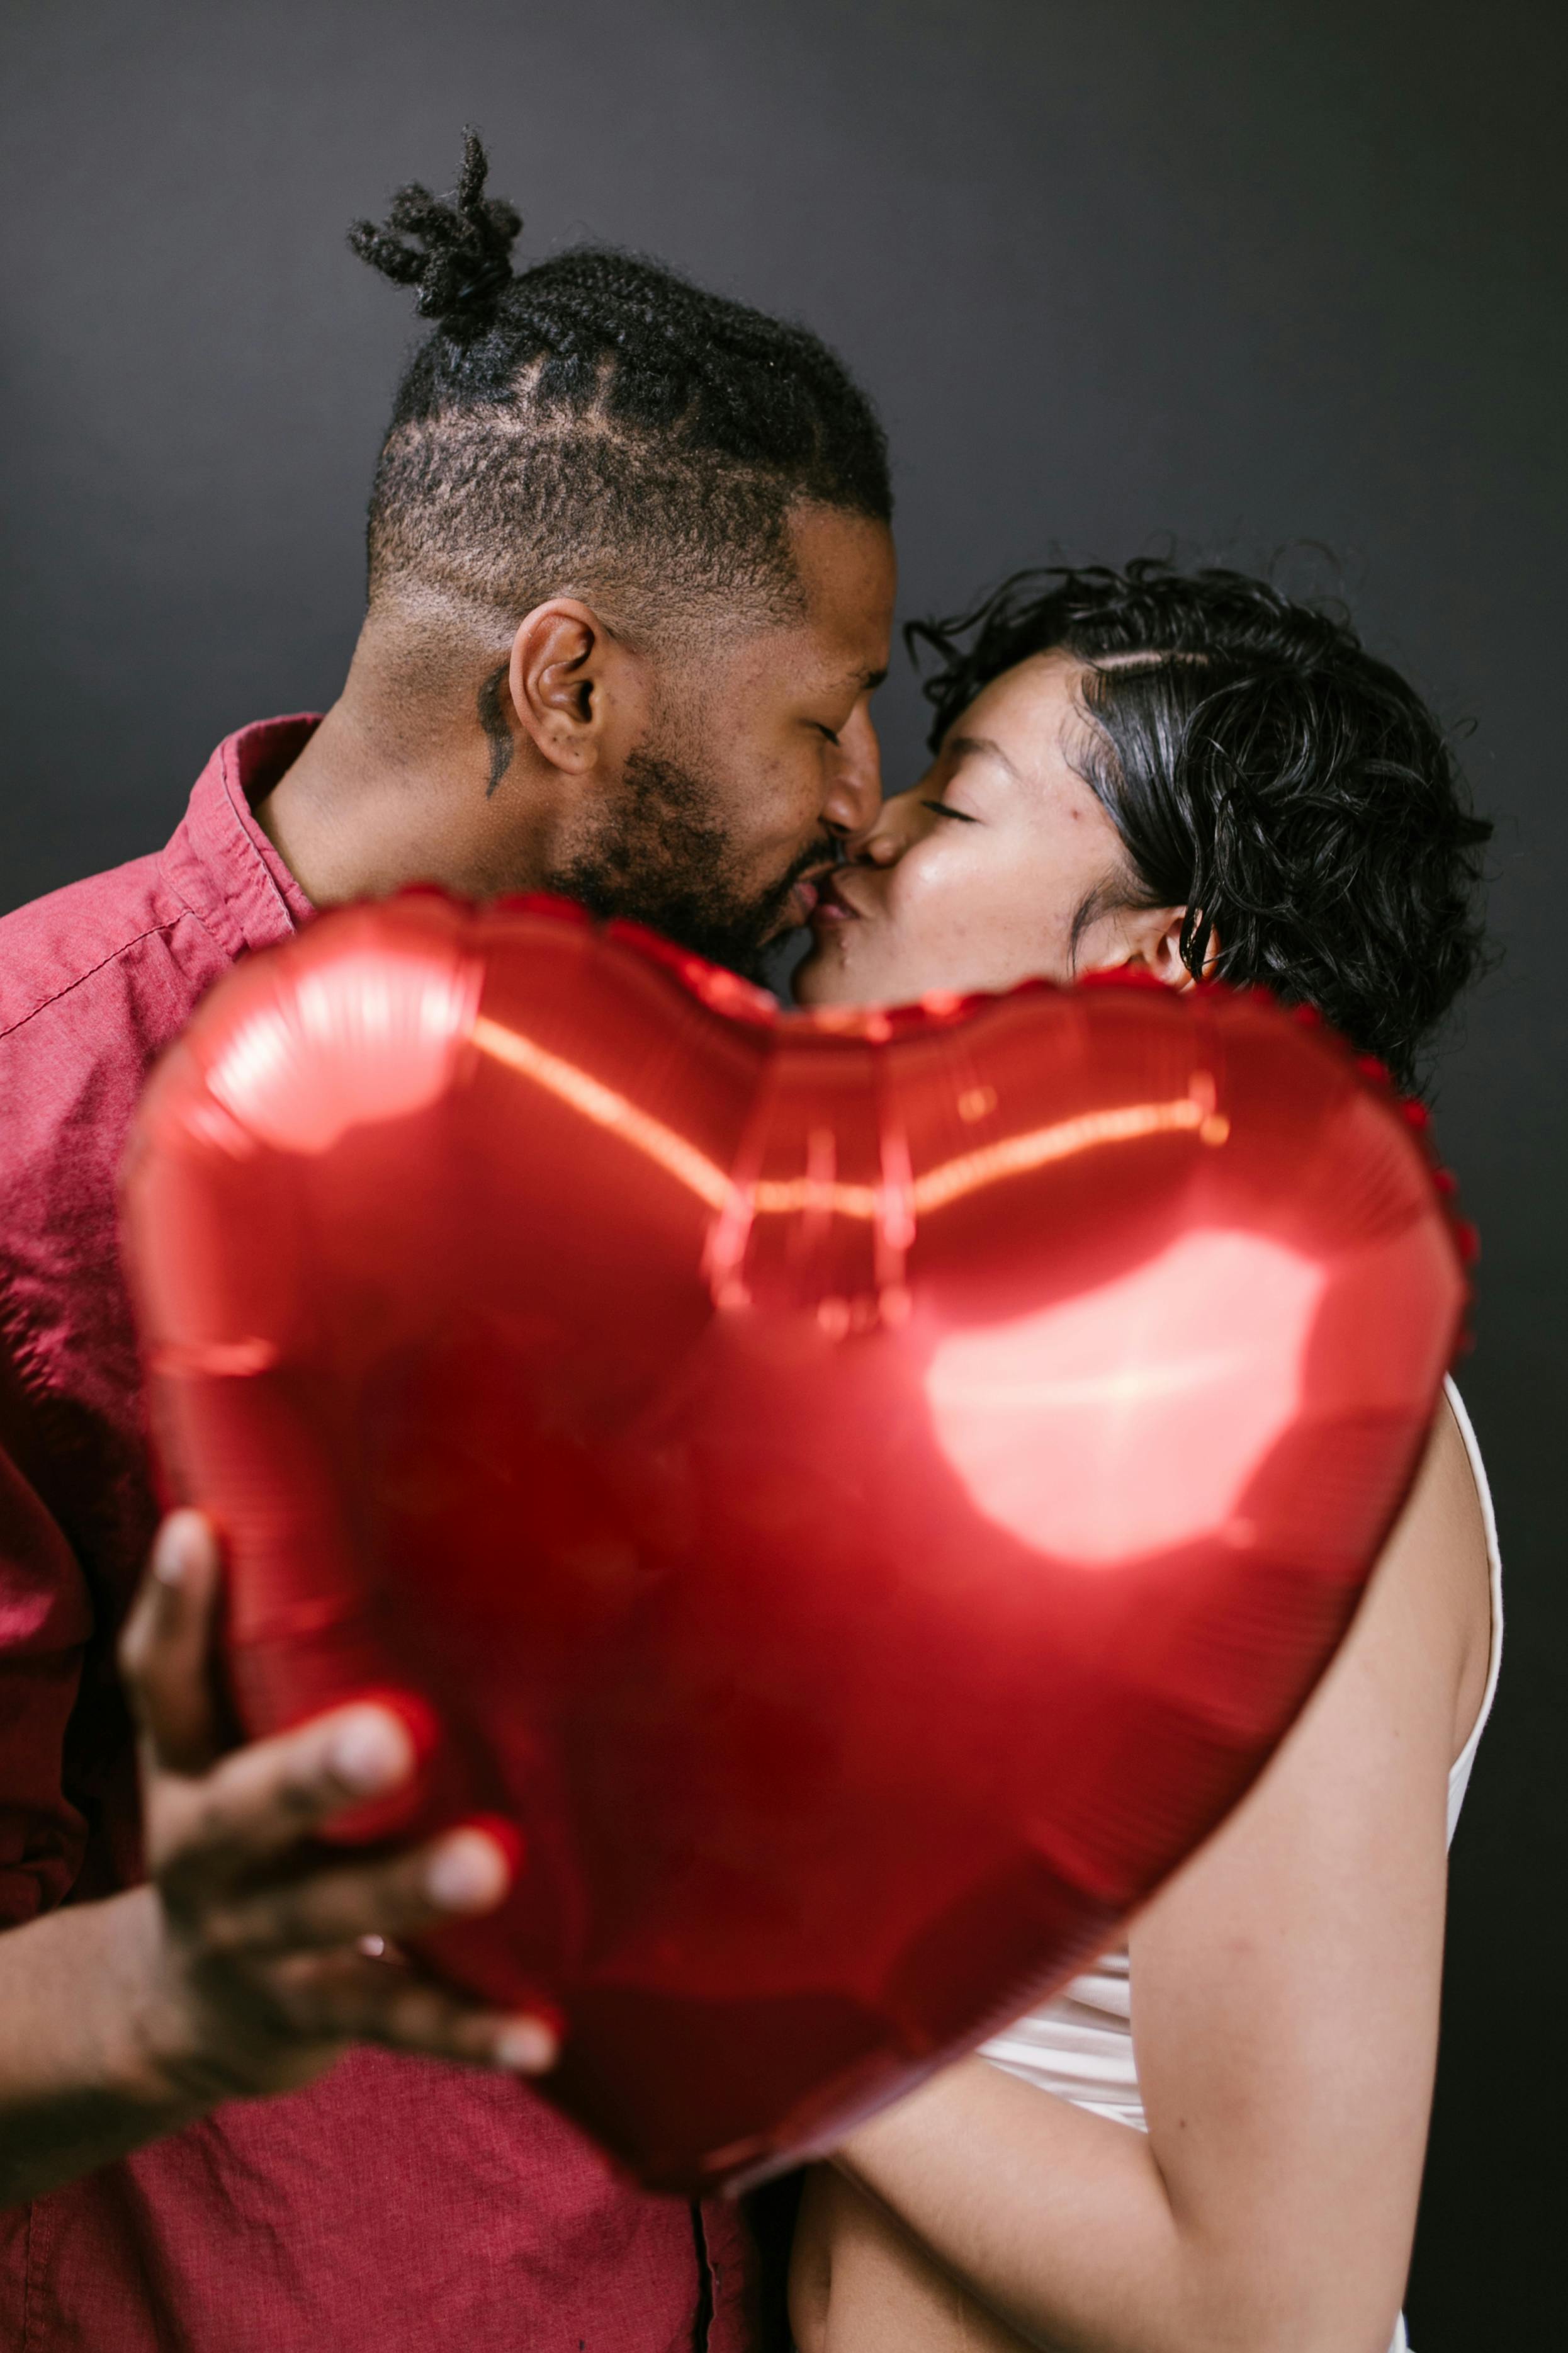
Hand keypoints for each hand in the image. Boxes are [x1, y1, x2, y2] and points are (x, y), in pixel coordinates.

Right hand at [116, 1510, 557, 2105]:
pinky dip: (473, 2033)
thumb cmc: (233, 1830)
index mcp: (188, 1771)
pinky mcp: (324, 2013)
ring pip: (336, 1918)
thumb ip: (236, 1646)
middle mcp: (215, 1856)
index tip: (200, 1532)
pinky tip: (545, 2035)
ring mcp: (266, 1943)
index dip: (175, 1610)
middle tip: (399, 1733)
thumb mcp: (209, 1745)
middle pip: (255, 1810)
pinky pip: (403, 2021)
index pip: (162, 1684)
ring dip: (411, 1892)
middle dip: (321, 1771)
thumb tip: (237, 1506)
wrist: (178, 2013)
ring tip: (492, 1864)